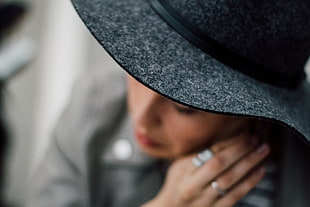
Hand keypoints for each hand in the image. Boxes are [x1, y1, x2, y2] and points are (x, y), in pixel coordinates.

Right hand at [142, 133, 269, 206]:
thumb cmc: (177, 182)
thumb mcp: (180, 165)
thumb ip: (198, 153)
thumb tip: (225, 137)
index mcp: (183, 172)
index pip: (208, 154)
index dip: (229, 143)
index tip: (244, 133)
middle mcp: (193, 187)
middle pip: (220, 165)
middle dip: (241, 150)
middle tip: (257, 138)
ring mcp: (205, 201)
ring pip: (231, 180)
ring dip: (249, 163)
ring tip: (263, 150)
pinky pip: (236, 195)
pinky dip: (250, 182)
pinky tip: (260, 170)